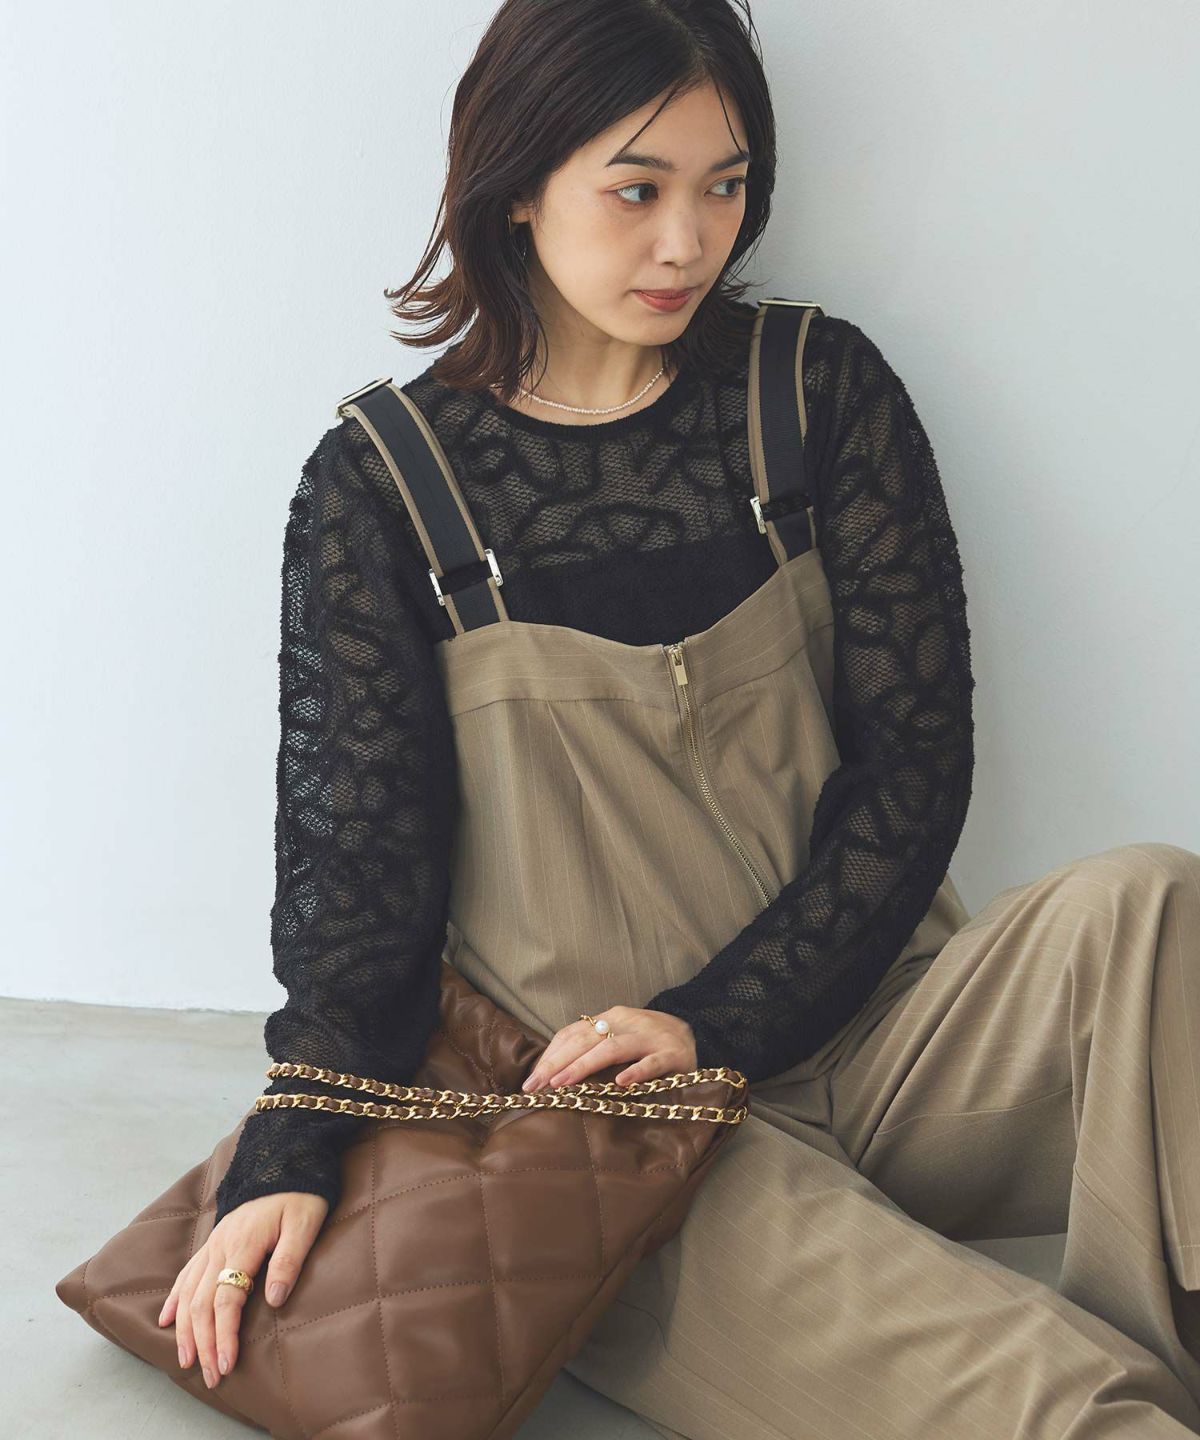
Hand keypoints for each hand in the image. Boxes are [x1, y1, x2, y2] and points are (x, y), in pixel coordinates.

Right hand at [157, 1191, 327, 1387]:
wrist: (287, 1161)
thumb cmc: (301, 1194)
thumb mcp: (305, 1224)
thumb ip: (288, 1260)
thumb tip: (274, 1300)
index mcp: (242, 1243)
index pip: (226, 1299)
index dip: (224, 1335)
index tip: (225, 1364)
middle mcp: (220, 1246)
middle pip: (202, 1303)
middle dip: (203, 1343)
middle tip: (210, 1377)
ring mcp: (213, 1244)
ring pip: (188, 1293)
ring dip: (185, 1329)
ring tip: (186, 1361)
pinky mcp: (214, 1242)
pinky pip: (186, 1274)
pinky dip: (175, 1300)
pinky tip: (167, 1321)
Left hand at [521, 1007, 696, 1091]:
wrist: (699, 1034)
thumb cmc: (650, 1043)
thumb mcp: (620, 1038)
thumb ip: (593, 1049)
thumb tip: (553, 1073)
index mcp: (611, 1018)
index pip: (573, 1033)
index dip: (550, 1055)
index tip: (531, 1080)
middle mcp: (627, 1022)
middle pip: (585, 1040)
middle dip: (557, 1063)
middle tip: (536, 1087)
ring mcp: (650, 1037)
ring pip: (613, 1049)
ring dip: (584, 1066)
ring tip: (562, 1084)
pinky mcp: (673, 1055)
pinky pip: (652, 1063)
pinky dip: (636, 1072)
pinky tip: (621, 1084)